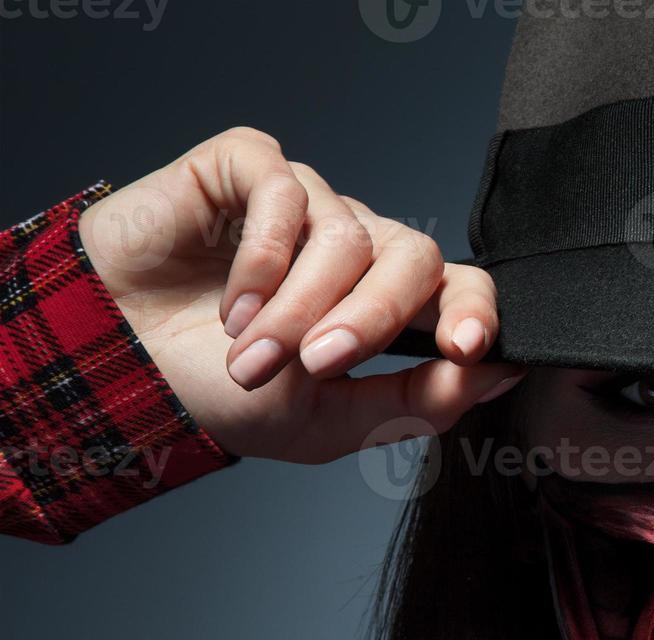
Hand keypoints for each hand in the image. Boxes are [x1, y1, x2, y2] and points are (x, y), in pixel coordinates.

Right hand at [76, 127, 522, 462]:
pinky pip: (286, 196)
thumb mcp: (330, 422)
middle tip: (318, 363)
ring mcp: (307, 206)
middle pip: (415, 257)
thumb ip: (420, 399)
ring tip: (248, 353)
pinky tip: (231, 304)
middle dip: (371, 318)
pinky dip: (262, 260)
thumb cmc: (221, 391)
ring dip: (298, 307)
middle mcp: (356, 248)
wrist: (119, 367)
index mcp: (387, 305)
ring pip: (348, 235)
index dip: (476, 311)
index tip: (467, 347)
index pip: (462, 288)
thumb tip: (501, 371)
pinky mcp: (249, 171)